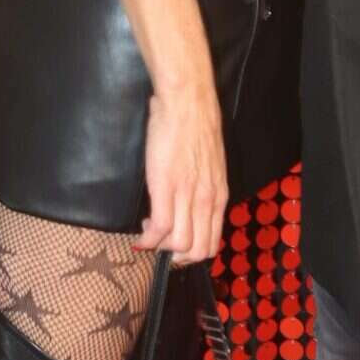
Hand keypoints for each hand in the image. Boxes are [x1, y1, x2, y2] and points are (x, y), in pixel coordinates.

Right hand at [136, 84, 227, 264]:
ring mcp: (188, 195)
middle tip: (159, 244)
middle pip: (198, 251)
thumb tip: (192, 200)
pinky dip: (147, 238)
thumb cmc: (195, 126)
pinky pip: (159, 228)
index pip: (212, 242)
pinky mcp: (166, 187)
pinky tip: (140, 234)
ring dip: (161, 248)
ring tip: (149, 233)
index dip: (191, 253)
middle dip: (176, 257)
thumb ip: (205, 185)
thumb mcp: (210, 164)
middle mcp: (207, 201)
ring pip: (180, 245)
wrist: (188, 103)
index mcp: (219, 196)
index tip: (174, 244)